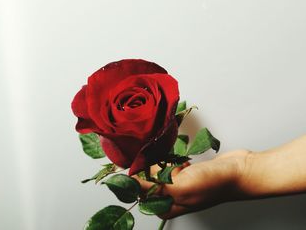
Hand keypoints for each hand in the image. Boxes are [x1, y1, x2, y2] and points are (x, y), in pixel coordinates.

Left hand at [134, 150, 250, 218]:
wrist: (239, 171)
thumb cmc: (213, 183)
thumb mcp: (180, 188)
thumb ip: (154, 188)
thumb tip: (129, 184)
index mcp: (168, 207)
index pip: (141, 193)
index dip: (137, 179)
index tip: (137, 165)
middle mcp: (172, 198)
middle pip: (149, 181)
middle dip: (155, 169)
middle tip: (168, 166)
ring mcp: (180, 185)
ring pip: (160, 171)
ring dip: (166, 163)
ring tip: (180, 165)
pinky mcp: (186, 174)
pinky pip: (171, 165)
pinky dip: (175, 161)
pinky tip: (185, 162)